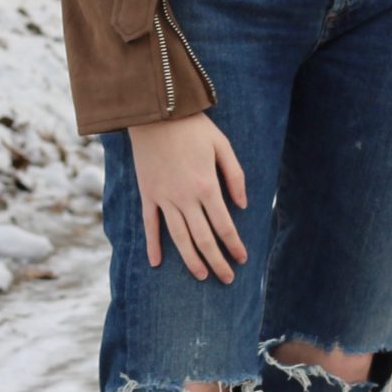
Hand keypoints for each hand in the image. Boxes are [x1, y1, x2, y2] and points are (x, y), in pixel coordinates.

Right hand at [128, 113, 248, 280]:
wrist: (155, 112)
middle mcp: (185, 198)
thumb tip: (242, 206)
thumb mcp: (222, 145)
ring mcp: (164, 198)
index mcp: (207, 186)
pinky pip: (150, 225)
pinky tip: (157, 263)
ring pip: (179, 237)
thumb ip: (235, 176)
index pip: (224, 225)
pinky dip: (153, 245)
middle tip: (226, 278)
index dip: (234, 245)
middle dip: (217, 261)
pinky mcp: (148, 194)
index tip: (242, 259)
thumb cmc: (193, 127)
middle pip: (203, 238)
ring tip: (201, 275)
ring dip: (191, 259)